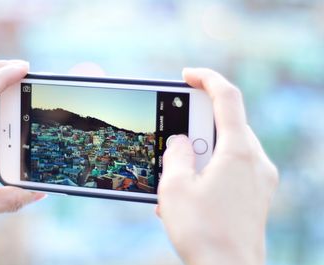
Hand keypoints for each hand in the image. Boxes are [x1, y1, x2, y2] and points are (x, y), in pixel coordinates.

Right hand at [157, 68, 278, 264]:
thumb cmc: (203, 232)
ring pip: (228, 148)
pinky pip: (233, 168)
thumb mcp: (175, 187)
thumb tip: (179, 143)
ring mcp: (260, 180)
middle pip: (226, 124)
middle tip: (173, 141)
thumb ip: (175, 155)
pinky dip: (211, 169)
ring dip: (200, 152)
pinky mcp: (257, 195)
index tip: (187, 75)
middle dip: (196, 128)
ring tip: (177, 177)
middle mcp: (256, 161)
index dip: (207, 79)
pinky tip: (191, 192)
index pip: (227, 97)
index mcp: (238, 152)